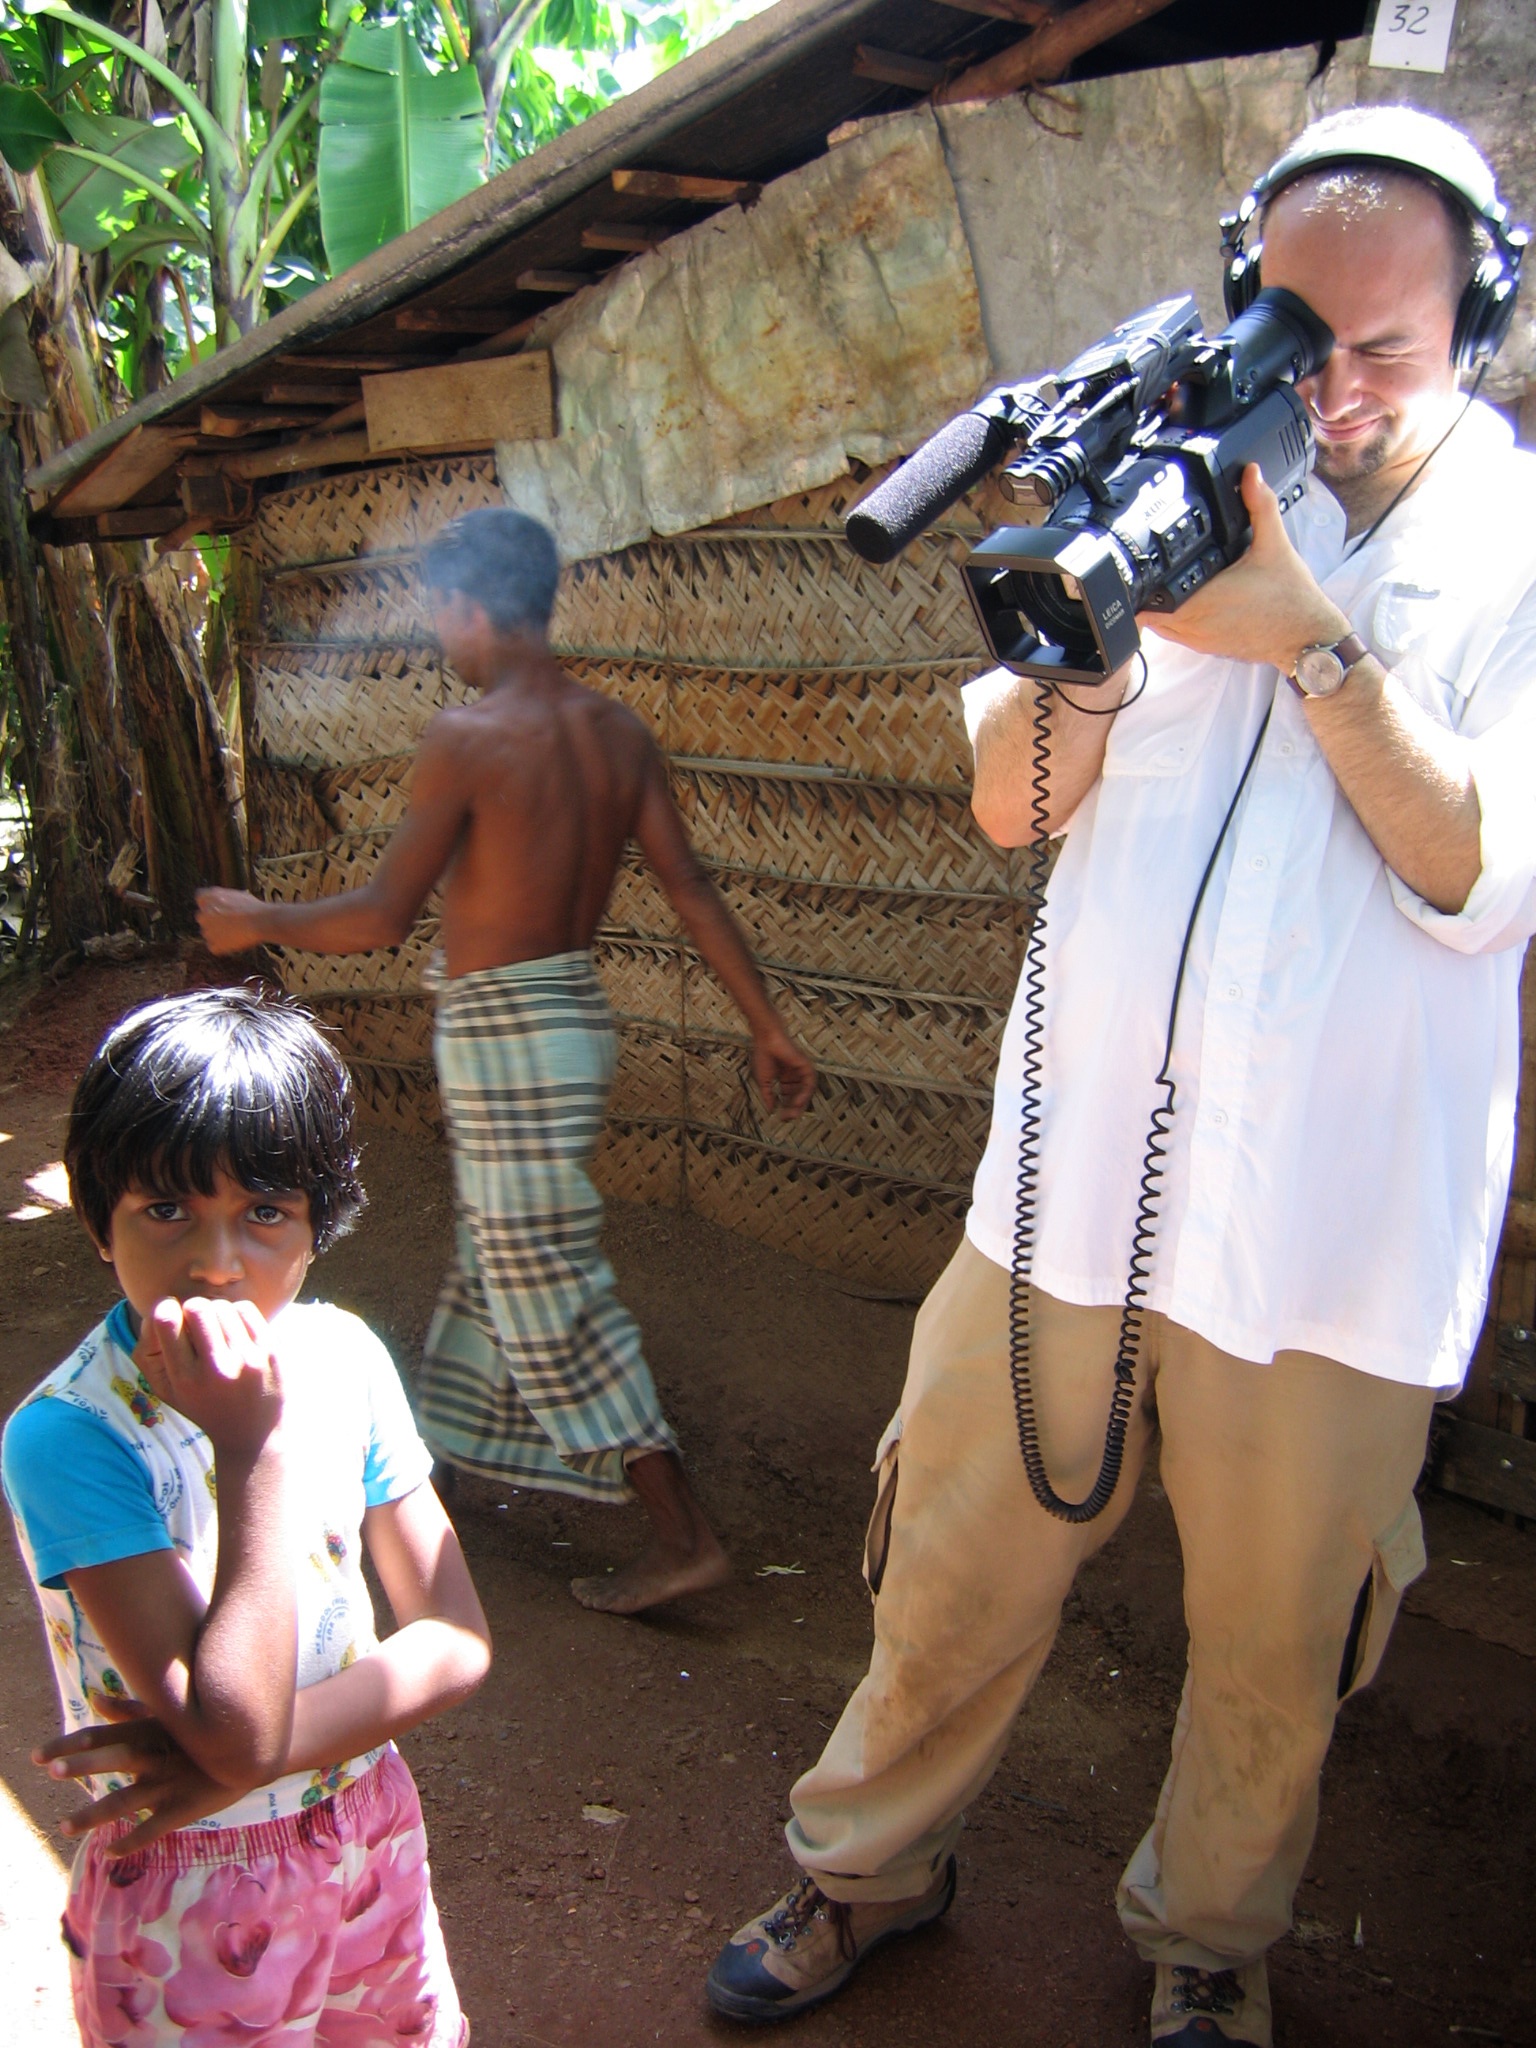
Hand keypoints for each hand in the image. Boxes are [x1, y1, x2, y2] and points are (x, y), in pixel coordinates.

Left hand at [35, 1708, 240, 1854]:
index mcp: (154, 1730)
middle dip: (85, 1764)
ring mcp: (173, 1782)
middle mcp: (160, 1754)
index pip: (107, 1733)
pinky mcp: (186, 1808)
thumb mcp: (171, 1716)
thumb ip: (130, 1709)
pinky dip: (131, 1842)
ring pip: (129, 1799)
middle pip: (118, 1757)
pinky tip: (108, 1853)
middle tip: (52, 1771)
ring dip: (95, 1814)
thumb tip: (94, 1698)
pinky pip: (154, 1829)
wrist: (255, 1751)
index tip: (40, 1754)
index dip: (74, 1743)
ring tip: (64, 1826)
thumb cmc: (204, 1731)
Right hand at [135, 1297, 283, 1457]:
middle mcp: (217, 1369)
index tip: (171, 1316)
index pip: (166, 1320)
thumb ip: (151, 1353)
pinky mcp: (270, 1352)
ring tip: (217, 1331)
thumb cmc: (203, 1407)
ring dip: (216, 1313)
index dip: (166, 1310)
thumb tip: (162, 1306)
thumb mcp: (168, 1391)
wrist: (251, 1435)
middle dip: (193, 1310)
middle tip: (197, 1325)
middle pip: (197, 1307)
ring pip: (223, 1306)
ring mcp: (247, 1359)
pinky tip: (235, 1331)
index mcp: (185, 1380)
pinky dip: (236, 1314)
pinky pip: (246, 1310)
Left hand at [196, 887, 267, 954]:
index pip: (201, 900)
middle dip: (213, 921)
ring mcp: (207, 931)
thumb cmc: (252, 907)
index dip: (212, 905)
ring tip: (236, 933)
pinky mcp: (214, 945)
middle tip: (230, 923)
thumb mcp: (236, 895)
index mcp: (208, 898)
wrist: (260, 921)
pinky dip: (222, 947)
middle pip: (203, 918)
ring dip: (218, 934)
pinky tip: (235, 942)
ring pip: (209, 933)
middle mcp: (203, 914)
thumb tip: (223, 904)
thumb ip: (223, 899)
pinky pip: (214, 947)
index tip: (221, 908)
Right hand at [752, 1027, 814, 1116]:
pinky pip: (810, 1082)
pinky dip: (805, 1093)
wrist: (765, 1038)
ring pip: (805, 1091)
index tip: (780, 1118)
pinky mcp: (806, 1065)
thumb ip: (768, 1096)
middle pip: (798, 1095)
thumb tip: (770, 1110)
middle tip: (787, 1118)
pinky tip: (798, 1101)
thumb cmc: (763, 1055)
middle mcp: (795, 1075)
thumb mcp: (764, 1081)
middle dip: (793, 1108)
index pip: (788, 1097)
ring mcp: (801, 1070)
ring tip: (793, 1113)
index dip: (785, 1108)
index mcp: (785, 1078)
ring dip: (800, 1103)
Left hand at [1137, 464, 1348, 673]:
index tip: (1140, 564)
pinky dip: (1174, 619)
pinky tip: (1186, 600)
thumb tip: (1250, 474)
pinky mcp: (1208, 647)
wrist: (1306, 636)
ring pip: (1158, 627)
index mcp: (1203, 600)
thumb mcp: (1275, 545)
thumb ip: (1260, 506)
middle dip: (1145, 590)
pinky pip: (1177, 635)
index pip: (1150, 599)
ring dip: (1157, 607)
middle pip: (1147, 612)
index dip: (1138, 584)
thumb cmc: (1291, 597)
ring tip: (1165, 582)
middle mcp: (1195, 624)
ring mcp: (1200, 640)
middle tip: (1150, 567)